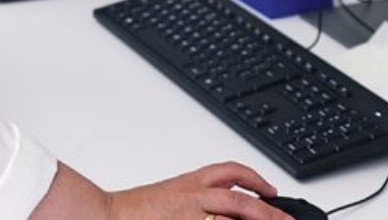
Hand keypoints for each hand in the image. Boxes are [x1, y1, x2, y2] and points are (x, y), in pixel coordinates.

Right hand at [30, 161, 290, 219]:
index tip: (270, 191)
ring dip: (261, 217)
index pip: (229, 173)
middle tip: (286, 218)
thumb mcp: (162, 199)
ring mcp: (190, 214)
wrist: (100, 215)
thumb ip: (189, 201)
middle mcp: (192, 196)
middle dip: (269, 210)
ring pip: (235, 209)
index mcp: (187, 184)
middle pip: (241, 197)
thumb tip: (216, 207)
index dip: (255, 180)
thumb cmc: (128, 211)